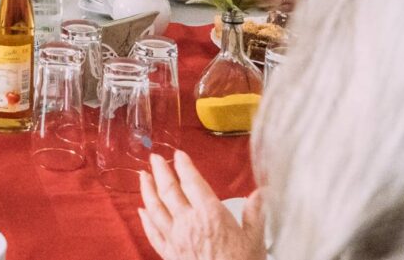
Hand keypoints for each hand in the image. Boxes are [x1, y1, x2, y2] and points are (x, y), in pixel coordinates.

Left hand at [138, 152, 266, 259]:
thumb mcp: (255, 239)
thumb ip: (256, 213)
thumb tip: (262, 192)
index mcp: (210, 214)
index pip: (193, 182)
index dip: (184, 166)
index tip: (178, 154)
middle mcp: (188, 223)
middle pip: (169, 191)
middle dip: (160, 171)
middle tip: (154, 157)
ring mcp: (175, 239)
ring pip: (155, 209)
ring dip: (147, 190)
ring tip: (142, 176)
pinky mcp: (169, 254)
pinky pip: (153, 233)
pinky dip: (145, 220)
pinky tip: (141, 211)